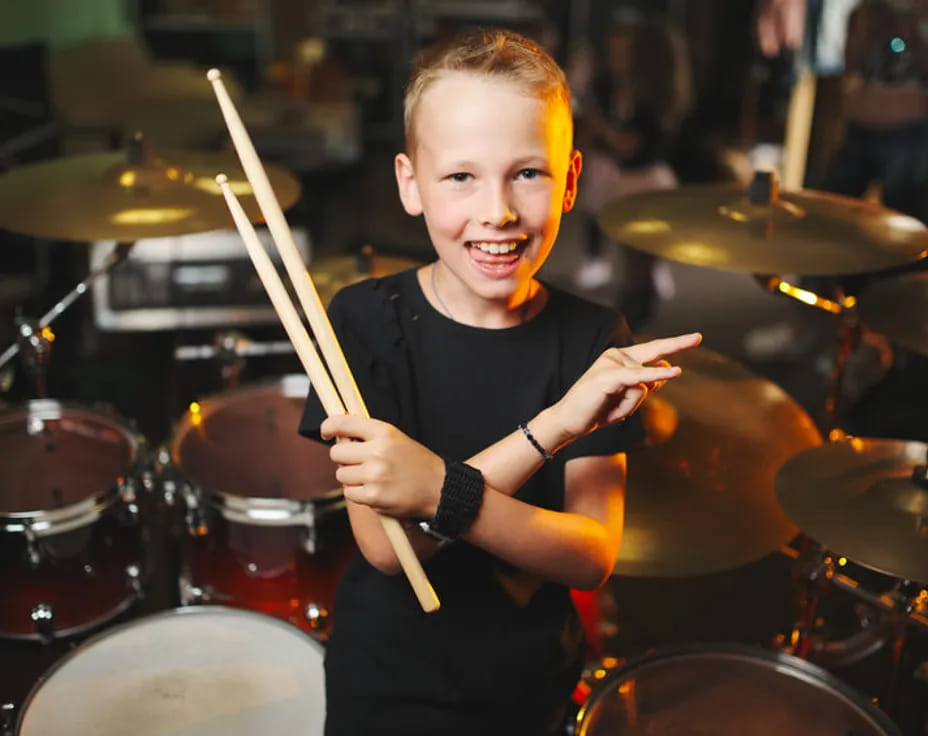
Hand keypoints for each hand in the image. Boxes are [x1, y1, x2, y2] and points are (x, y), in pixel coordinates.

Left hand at [320, 414, 444, 517]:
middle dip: (344, 459)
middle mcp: (378, 452)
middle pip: (337, 453)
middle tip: (360, 463)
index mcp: (383, 432)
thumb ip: (369, 435)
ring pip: (341, 475)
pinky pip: (349, 494)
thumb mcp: (396, 438)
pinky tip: (375, 490)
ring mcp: (375, 475)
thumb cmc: (416, 463)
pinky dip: (358, 494)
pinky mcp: (373, 497)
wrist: (439, 488)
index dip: (328, 426)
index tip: (326, 431)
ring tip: (372, 478)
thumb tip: (338, 435)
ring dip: (351, 478)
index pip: (343, 423)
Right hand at [552, 332, 701, 439]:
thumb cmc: (596, 410)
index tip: (695, 338)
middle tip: (699, 337)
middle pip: (653, 350)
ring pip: (644, 383)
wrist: (569, 421)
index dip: (673, 345)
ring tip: (611, 410)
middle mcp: (615, 356)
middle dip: (678, 343)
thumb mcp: (626, 399)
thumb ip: (645, 385)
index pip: (651, 351)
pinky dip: (656, 375)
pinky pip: (639, 378)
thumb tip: (665, 372)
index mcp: (620, 359)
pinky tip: (674, 371)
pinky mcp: (608, 376)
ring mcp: (610, 364)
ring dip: (631, 405)